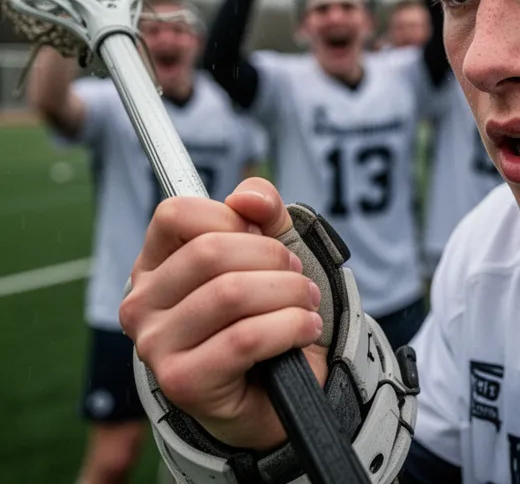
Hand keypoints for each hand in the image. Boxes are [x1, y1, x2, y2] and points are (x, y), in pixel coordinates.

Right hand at [120, 178, 325, 450]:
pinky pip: (246, 338)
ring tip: (306, 304)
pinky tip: (305, 329)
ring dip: (290, 294)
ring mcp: (155, 345)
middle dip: (273, 258)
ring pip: (232, 293)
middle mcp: (141, 304)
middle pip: (211, 251)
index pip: (177, 214)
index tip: (263, 239)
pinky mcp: (182, 382)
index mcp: (153, 266)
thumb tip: (249, 194)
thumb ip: (263, 213)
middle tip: (298, 277)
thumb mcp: (268, 254)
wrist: (271, 395)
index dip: (232, 218)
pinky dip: (291, 326)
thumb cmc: (263, 315)